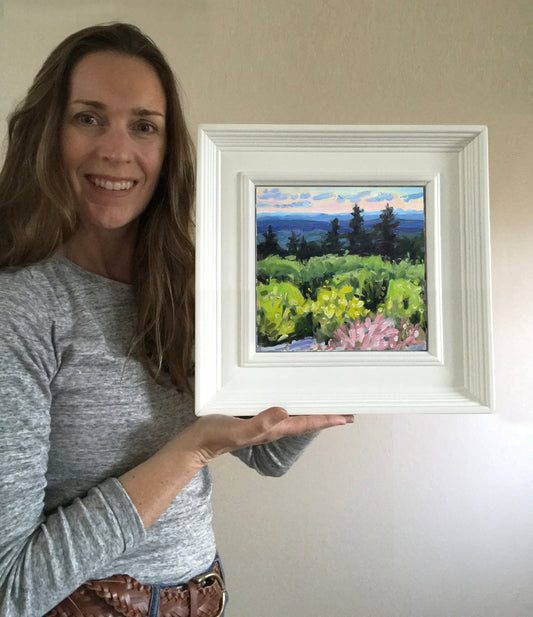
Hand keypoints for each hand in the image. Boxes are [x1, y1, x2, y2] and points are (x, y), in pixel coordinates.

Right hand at [180, 407, 353, 465]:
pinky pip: (282, 411)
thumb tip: (284, 412)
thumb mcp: (237, 429)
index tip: (347, 416)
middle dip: (327, 416)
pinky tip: (294, 401)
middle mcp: (274, 426)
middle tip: (346, 412)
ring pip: (297, 416)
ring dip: (314, 412)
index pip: (307, 423)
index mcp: (274, 429)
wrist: (198, 442)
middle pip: (307, 421)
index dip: (328, 419)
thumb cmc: (216, 434)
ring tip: (328, 407)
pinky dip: (295, 406)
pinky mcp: (256, 417)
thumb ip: (260, 423)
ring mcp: (265, 423)